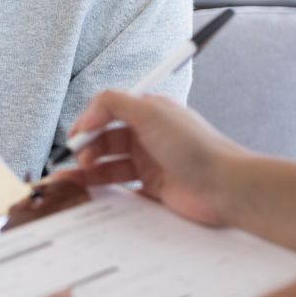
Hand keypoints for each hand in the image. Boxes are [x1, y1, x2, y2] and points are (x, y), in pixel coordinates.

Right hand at [61, 92, 247, 227]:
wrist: (224, 186)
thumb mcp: (150, 111)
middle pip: (104, 139)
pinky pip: (120, 188)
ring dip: (87, 170)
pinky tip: (92, 193)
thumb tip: (86, 114)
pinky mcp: (152, 187)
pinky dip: (104, 190)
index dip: (88, 123)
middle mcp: (147, 135)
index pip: (108, 111)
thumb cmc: (194, 146)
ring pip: (108, 164)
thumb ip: (113, 103)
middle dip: (86, 147)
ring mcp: (149, 162)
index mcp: (147, 112)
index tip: (76, 136)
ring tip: (71, 180)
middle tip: (78, 160)